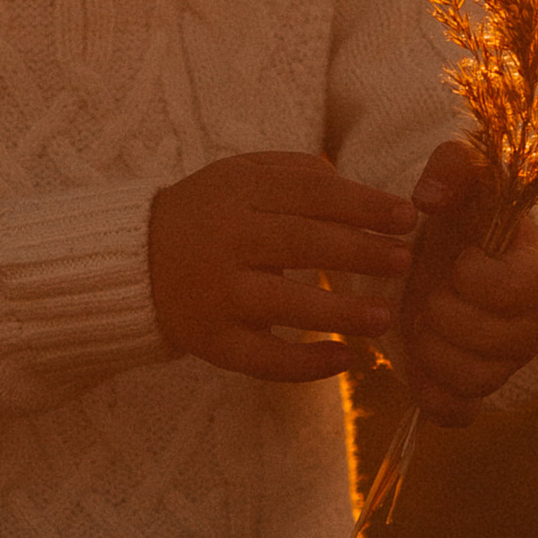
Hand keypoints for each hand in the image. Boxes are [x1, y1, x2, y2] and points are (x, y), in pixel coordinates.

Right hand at [148, 153, 418, 382]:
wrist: (131, 263)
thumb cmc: (205, 214)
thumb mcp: (238, 175)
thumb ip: (294, 172)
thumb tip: (355, 186)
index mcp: (237, 192)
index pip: (308, 194)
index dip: (362, 204)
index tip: (407, 216)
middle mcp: (226, 240)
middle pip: (301, 244)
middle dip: (360, 252)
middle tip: (405, 260)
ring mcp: (217, 294)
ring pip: (285, 305)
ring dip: (340, 312)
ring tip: (386, 316)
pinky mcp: (211, 341)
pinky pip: (263, 359)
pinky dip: (306, 364)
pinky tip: (346, 359)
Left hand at [396, 136, 537, 425]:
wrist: (458, 246)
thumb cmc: (466, 208)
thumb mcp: (463, 173)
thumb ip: (450, 168)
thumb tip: (427, 198)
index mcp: (535, 274)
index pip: (514, 292)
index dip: (474, 277)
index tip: (458, 259)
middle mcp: (530, 326)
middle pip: (490, 345)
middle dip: (443, 314)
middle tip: (432, 291)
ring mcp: (504, 363)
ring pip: (472, 383)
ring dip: (430, 351)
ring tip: (422, 319)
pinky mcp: (476, 389)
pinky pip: (457, 412)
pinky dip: (430, 393)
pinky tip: (416, 362)